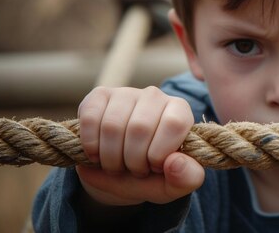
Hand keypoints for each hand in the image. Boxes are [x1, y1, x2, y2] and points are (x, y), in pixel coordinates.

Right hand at [76, 86, 204, 205]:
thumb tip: (175, 162)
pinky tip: (97, 154)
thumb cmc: (152, 176)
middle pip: (140, 127)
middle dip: (133, 161)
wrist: (119, 175)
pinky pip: (90, 118)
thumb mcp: (175, 184)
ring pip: (112, 125)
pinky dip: (91, 145)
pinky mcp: (99, 96)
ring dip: (110, 157)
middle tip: (134, 170)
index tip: (154, 167)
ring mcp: (126, 93)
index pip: (174, 123)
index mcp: (180, 112)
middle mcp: (155, 96)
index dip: (159, 153)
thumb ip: (188, 177)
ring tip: (117, 165)